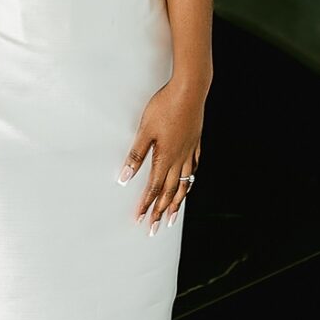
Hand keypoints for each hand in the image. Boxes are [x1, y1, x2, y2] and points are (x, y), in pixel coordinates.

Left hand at [119, 80, 204, 231]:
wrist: (189, 90)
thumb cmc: (164, 107)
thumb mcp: (144, 130)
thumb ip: (135, 155)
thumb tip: (125, 177)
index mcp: (165, 158)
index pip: (153, 189)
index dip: (146, 206)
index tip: (140, 220)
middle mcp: (179, 159)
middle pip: (169, 192)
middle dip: (161, 212)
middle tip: (155, 228)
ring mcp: (189, 151)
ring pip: (184, 183)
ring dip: (177, 202)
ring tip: (174, 216)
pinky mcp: (195, 142)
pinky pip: (193, 168)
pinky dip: (189, 181)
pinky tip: (188, 183)